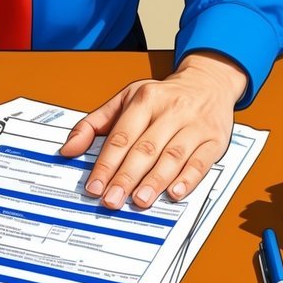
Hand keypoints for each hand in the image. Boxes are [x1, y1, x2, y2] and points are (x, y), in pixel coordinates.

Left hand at [60, 51, 246, 208]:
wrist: (208, 82)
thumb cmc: (162, 97)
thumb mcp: (125, 99)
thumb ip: (94, 124)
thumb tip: (68, 149)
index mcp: (145, 100)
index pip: (121, 136)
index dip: (107, 164)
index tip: (95, 186)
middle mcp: (171, 110)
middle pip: (145, 149)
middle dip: (127, 177)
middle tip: (112, 200)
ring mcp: (194, 125)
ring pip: (172, 156)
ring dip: (155, 181)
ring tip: (139, 200)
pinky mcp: (214, 139)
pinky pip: (201, 161)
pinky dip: (188, 178)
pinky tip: (175, 192)